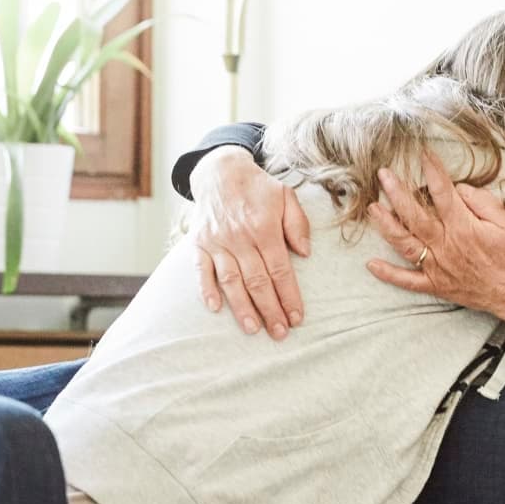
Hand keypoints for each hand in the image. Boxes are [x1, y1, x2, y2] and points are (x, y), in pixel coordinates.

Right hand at [188, 146, 311, 337]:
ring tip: (252, 329)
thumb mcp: (286, 196)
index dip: (289, 296)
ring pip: (230, 280)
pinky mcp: (199, 242)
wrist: (220, 170)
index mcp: (264, 228)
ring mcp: (217, 241)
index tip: (297, 318)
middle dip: (270, 310)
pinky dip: (206, 289)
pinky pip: (201, 269)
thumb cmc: (259, 188)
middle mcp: (240, 237)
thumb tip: (305, 253)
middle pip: (257, 281)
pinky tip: (215, 308)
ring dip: (241, 307)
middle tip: (280, 333)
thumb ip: (298, 224)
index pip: (280, 270)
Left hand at [363, 151, 504, 334]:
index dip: (432, 170)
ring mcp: (439, 267)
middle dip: (397, 193)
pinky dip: (389, 274)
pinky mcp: (437, 285)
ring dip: (386, 226)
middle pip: (415, 215)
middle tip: (383, 175)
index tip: (422, 154)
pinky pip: (408, 281)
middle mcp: (446, 246)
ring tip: (372, 209)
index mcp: (465, 228)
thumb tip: (460, 189)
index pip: (443, 192)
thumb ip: (483, 203)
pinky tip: (371, 265)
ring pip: (405, 244)